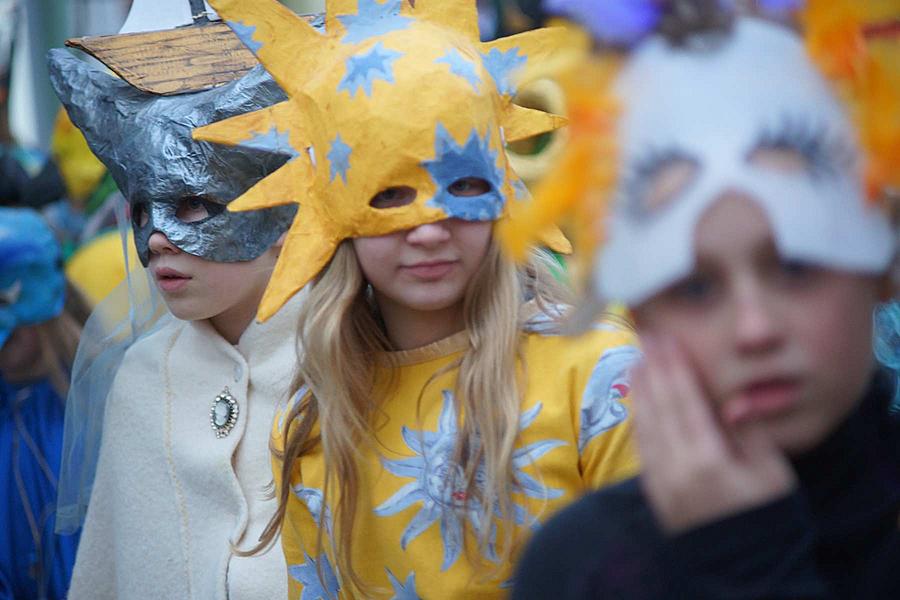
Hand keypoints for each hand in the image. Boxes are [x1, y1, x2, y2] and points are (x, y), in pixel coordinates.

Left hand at [633, 338, 796, 533]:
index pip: (685, 401)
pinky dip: (639, 419)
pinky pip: (642, 447)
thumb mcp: (772, 474)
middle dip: (653, 369)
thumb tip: (732, 399)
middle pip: (660, 407)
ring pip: (644, 425)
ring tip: (637, 359)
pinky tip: (639, 401)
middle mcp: (676, 469)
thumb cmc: (768, 516)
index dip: (674, 367)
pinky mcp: (654, 493)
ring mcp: (660, 482)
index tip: (667, 338)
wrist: (745, 570)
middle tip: (647, 337)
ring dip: (640, 390)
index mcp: (708, 460)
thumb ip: (749, 433)